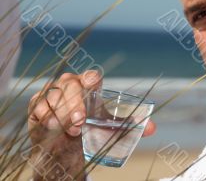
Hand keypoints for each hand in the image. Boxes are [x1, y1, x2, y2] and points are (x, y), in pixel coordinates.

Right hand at [28, 70, 155, 179]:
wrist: (63, 145)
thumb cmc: (88, 129)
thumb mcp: (107, 128)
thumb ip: (127, 126)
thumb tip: (152, 128)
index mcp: (89, 86)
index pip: (91, 76)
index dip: (91, 77)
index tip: (93, 83)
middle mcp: (70, 85)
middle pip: (70, 85)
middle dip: (75, 103)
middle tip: (80, 122)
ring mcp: (52, 93)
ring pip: (54, 96)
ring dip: (61, 113)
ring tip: (70, 130)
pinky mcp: (37, 104)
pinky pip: (38, 105)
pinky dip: (45, 116)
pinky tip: (52, 126)